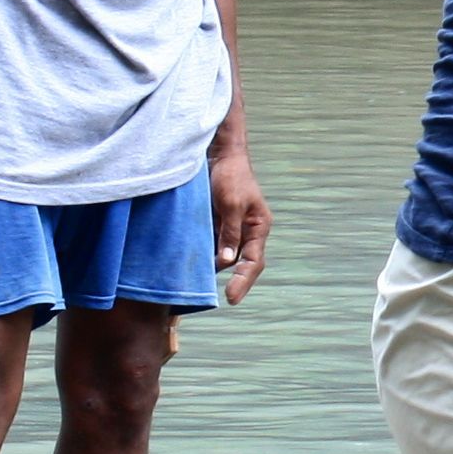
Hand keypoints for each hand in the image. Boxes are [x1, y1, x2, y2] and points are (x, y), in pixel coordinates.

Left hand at [210, 141, 270, 302]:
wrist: (218, 154)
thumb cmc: (230, 175)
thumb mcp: (230, 204)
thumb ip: (229, 232)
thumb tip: (226, 261)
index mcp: (259, 226)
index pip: (254, 261)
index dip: (243, 281)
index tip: (230, 298)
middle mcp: (248, 230)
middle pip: (243, 263)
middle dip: (235, 281)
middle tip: (225, 299)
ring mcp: (232, 228)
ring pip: (226, 256)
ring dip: (216, 269)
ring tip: (202, 285)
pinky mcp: (217, 223)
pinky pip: (212, 245)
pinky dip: (205, 255)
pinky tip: (193, 265)